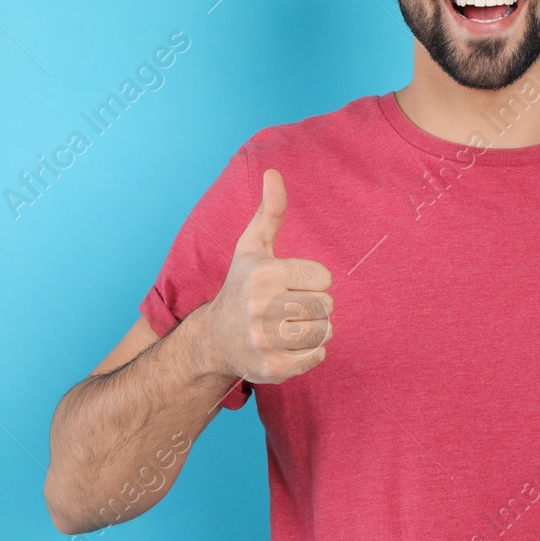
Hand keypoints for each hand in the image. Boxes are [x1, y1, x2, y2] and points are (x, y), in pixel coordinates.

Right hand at [203, 168, 333, 384]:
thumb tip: (274, 172)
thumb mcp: (252, 247)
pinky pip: (317, 357)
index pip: (324, 278)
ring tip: (288, 325)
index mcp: (264, 274)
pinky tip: (287, 345)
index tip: (290, 284)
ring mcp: (265, 340)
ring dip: (313, 329)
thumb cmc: (242, 286)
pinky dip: (309, 352)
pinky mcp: (272, 368)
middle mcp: (261, 307)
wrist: (213, 339)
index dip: (312, 281)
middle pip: (326, 306)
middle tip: (287, 307)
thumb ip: (270, 211)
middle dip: (313, 306)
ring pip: (325, 332)